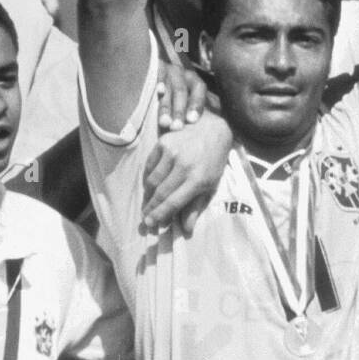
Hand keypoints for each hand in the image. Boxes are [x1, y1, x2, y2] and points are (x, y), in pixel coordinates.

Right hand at [141, 111, 231, 236]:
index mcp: (198, 179)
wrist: (213, 129)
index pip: (173, 202)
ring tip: (146, 204)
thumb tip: (186, 230)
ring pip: (152, 180)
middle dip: (150, 208)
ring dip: (147, 195)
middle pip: (160, 193)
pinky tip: (149, 185)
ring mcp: (172, 152)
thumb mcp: (211, 185)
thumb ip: (197, 206)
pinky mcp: (163, 142)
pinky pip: (149, 165)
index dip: (160, 214)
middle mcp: (184, 165)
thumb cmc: (213, 160)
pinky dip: (147, 177)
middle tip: (145, 218)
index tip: (150, 223)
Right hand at [155, 60, 209, 131]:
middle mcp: (180, 73)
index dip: (197, 104)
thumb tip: (195, 133)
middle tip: (176, 127)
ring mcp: (167, 69)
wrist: (146, 75)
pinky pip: (158, 74)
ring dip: (167, 106)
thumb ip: (187, 112)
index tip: (192, 120)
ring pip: (169, 88)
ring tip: (164, 122)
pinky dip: (159, 83)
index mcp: (192, 79)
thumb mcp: (181, 100)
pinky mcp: (154, 66)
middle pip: (182, 91)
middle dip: (179, 111)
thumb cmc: (170, 97)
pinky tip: (159, 91)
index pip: (199, 89)